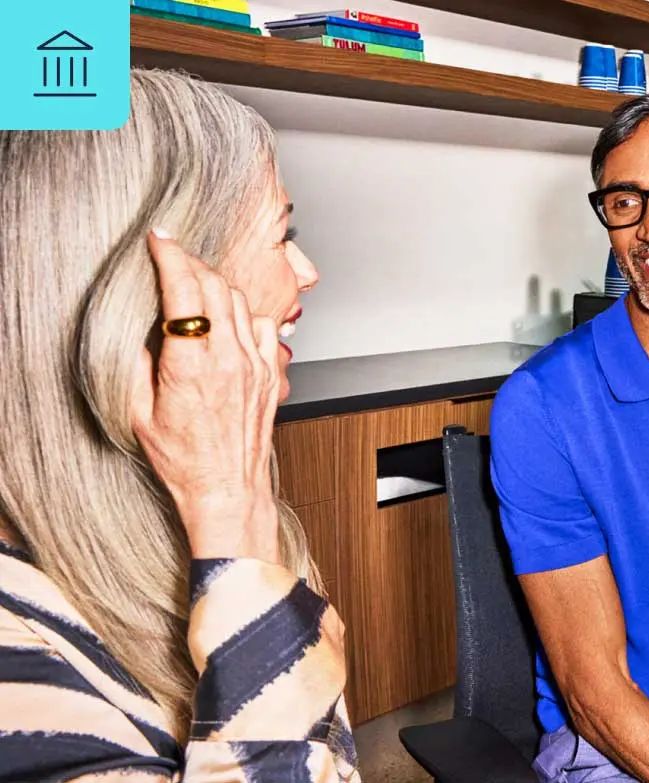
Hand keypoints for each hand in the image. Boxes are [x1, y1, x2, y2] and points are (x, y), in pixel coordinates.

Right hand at [130, 230, 281, 562]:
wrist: (227, 488)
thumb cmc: (182, 459)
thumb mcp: (138, 412)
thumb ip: (137, 363)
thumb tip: (143, 327)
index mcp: (191, 364)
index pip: (185, 290)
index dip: (171, 256)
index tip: (159, 239)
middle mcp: (229, 358)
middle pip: (215, 285)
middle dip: (190, 262)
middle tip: (172, 257)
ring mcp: (255, 365)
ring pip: (241, 301)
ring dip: (216, 284)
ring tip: (195, 285)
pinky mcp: (271, 375)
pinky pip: (263, 326)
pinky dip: (244, 312)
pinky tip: (228, 320)